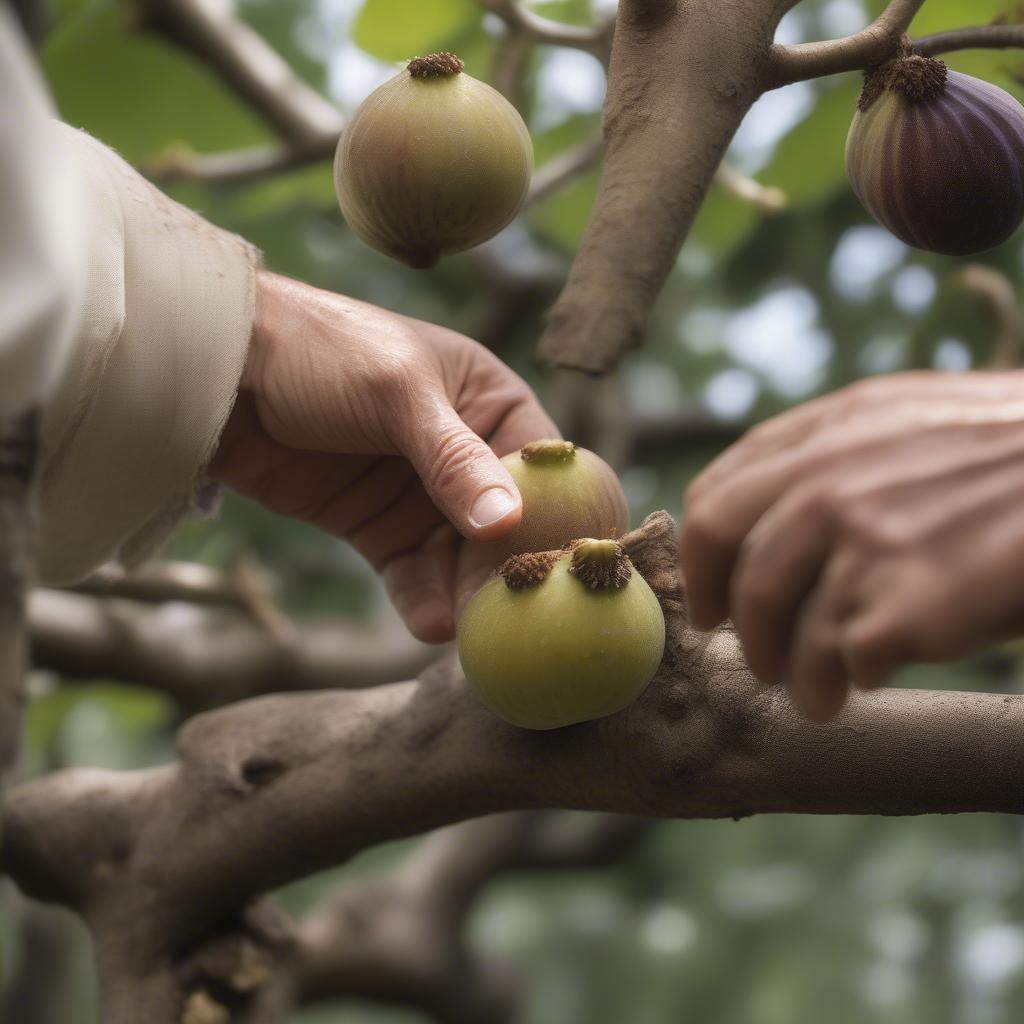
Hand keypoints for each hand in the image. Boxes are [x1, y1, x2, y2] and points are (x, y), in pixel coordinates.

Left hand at [209, 271, 557, 642]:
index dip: (557, 514)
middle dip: (509, 566)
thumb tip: (507, 523)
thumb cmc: (324, 353)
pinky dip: (423, 600)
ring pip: (461, 558)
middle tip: (516, 614)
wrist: (223, 373)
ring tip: (471, 631)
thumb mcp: (398, 395)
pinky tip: (431, 625)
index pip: (542, 467)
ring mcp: (422, 495)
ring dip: (467, 593)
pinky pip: (412, 574)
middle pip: (507, 523)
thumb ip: (453, 459)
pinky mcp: (379, 528)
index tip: (562, 564)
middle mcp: (466, 453)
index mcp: (489, 401)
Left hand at [680, 371, 1023, 720]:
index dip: (700, 565)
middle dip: (736, 628)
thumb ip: (830, 450)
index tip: (710, 602)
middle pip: (736, 571)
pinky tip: (866, 686)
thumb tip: (765, 509)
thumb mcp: (908, 417)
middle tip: (754, 658)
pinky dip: (848, 682)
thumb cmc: (1008, 455)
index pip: (714, 501)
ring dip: (789, 674)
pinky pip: (842, 661)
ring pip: (780, 627)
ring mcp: (864, 541)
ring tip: (813, 694)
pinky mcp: (905, 604)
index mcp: (825, 434)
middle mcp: (829, 483)